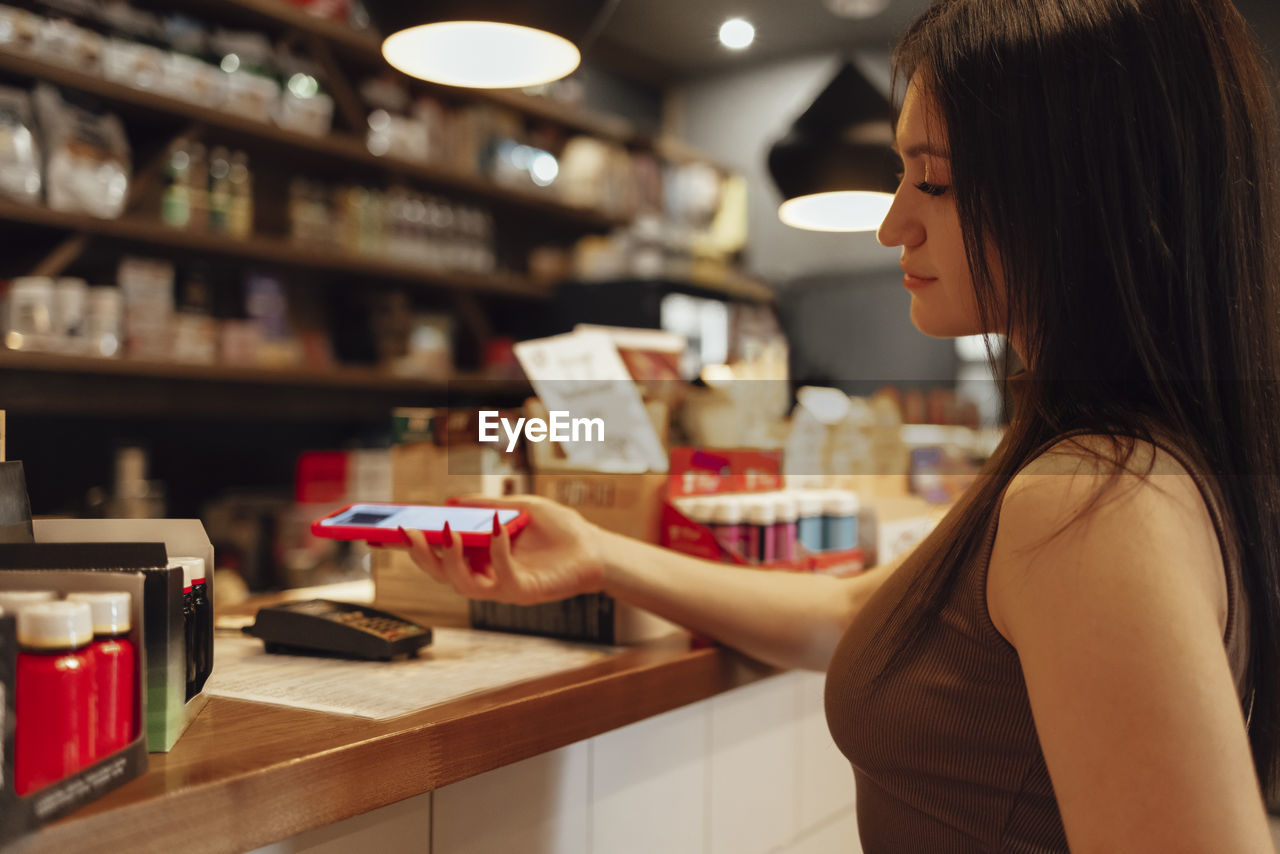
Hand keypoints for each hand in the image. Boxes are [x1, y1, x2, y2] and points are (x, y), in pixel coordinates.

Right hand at [400, 495, 605, 603]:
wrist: (595, 548)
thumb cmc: (560, 530)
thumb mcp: (519, 507)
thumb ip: (486, 506)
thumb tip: (451, 501)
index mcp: (480, 557)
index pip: (438, 555)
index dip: (412, 546)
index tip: (387, 530)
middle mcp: (486, 575)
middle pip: (441, 573)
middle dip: (420, 555)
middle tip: (406, 531)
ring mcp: (503, 587)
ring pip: (461, 584)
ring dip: (450, 560)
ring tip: (448, 531)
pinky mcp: (523, 591)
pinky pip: (500, 577)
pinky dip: (495, 551)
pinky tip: (498, 527)